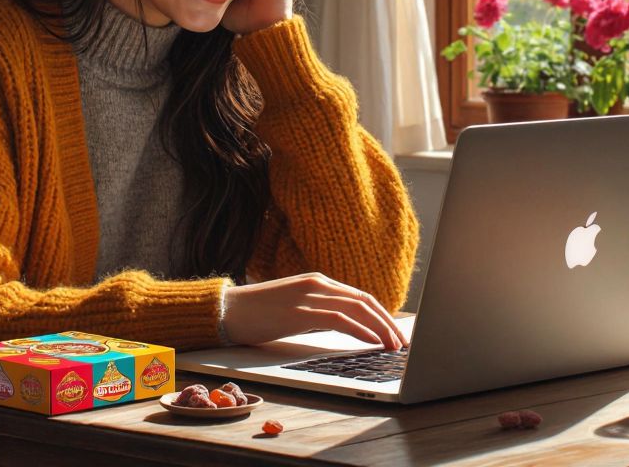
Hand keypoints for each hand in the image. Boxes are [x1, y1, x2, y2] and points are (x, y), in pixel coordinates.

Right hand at [222, 272, 406, 349]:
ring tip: (393, 346)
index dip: (382, 314)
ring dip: (380, 328)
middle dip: (388, 322)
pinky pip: (339, 320)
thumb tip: (346, 330)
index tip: (395, 332)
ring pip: (358, 308)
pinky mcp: (300, 312)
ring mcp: (309, 296)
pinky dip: (361, 331)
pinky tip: (372, 342)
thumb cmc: (257, 314)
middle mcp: (317, 284)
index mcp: (317, 282)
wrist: (226, 311)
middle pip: (365, 301)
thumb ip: (318, 313)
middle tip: (402, 342)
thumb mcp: (294, 309)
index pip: (359, 296)